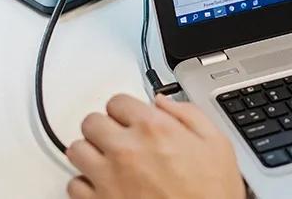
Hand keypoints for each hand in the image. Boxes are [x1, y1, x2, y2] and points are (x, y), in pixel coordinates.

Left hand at [66, 94, 244, 198]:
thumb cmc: (211, 194)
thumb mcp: (217, 144)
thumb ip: (189, 114)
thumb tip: (164, 102)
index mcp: (154, 129)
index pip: (117, 101)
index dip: (125, 110)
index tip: (131, 120)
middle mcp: (126, 149)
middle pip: (91, 122)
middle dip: (105, 128)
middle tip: (118, 139)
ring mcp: (108, 177)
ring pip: (76, 150)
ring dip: (90, 152)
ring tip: (107, 161)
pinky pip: (74, 185)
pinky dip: (86, 184)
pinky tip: (104, 185)